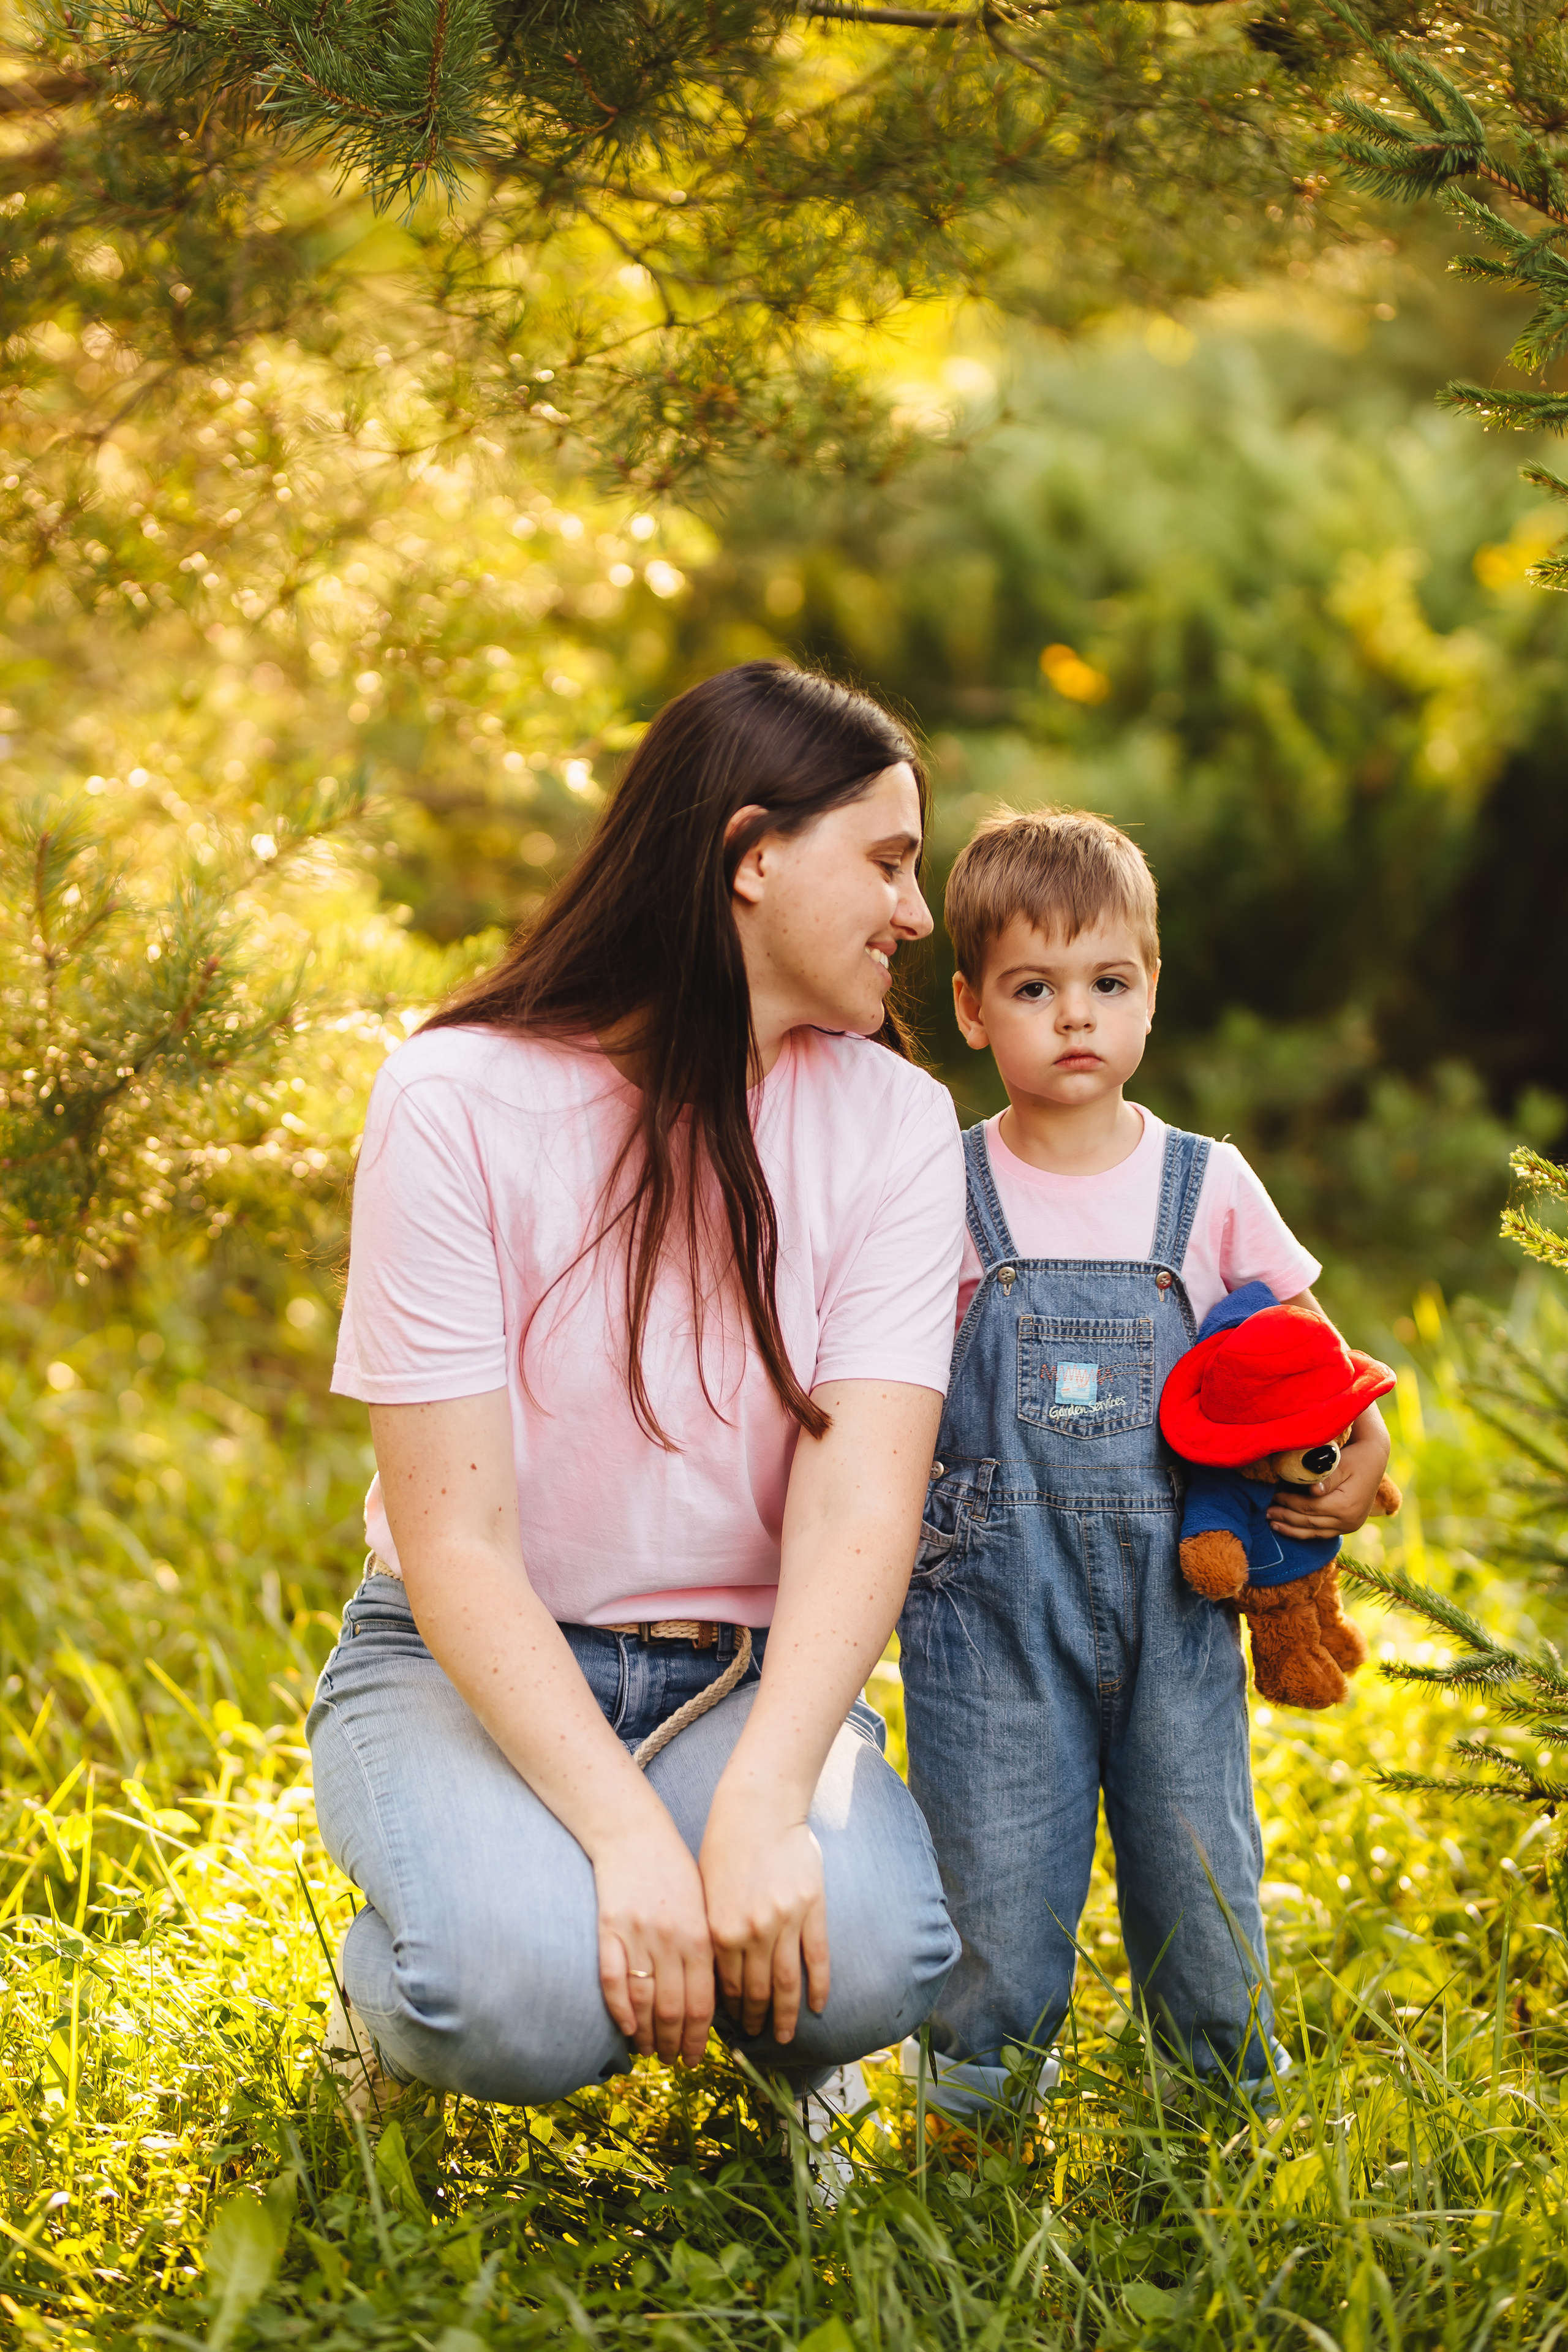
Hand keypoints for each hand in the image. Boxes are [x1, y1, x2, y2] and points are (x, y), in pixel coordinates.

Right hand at [593, 1824, 715, 2065]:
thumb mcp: (703, 1906)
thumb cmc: (674, 1871)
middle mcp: (670, 1941)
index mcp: (700, 1936)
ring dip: (648, 2034)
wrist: (634, 1834)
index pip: (703, 2003)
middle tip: (676, 2062)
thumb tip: (713, 2000)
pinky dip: (620, 2010)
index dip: (699, 2038)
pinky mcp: (609, 1930)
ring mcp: (638, 1937)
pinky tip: (627, 2029)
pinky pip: (614, 1980)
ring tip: (652, 2053)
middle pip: (674, 2009)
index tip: (697, 2058)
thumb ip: (708, 1950)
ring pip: (644, 2001)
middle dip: (676, 2043)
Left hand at [699, 1799, 828, 2044]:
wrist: (759, 1808)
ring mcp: (785, 1922)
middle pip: (756, 1990)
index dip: (731, 2010)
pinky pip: (816, 1958)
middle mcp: (752, 1932)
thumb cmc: (725, 1846)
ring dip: (785, 2014)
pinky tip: (818, 2006)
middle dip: (756, 2019)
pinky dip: (818, 1986)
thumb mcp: (708, 1892)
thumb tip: (719, 1973)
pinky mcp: (811, 1909)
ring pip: (786, 1982)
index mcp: (720, 1929)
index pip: (726, 1986)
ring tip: (786, 2036)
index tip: (734, 2025)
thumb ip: (715, 1932)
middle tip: (758, 2036)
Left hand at [1267, 1407, 1391, 1540]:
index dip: (1288, 1502)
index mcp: (1345, 1505)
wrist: (1375, 1459)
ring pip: (1315, 1533)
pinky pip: (1323, 1534)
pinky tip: (1290, 1529)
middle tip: (1266, 1512)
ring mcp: (1350, 1526)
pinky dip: (1305, 1532)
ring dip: (1292, 1529)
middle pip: (1309, 1522)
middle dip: (1286, 1518)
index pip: (1308, 1507)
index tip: (1272, 1496)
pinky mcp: (1349, 1527)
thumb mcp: (1340, 1463)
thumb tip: (1312, 1491)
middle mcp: (1349, 1521)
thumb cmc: (1355, 1457)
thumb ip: (1326, 1478)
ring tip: (1272, 1524)